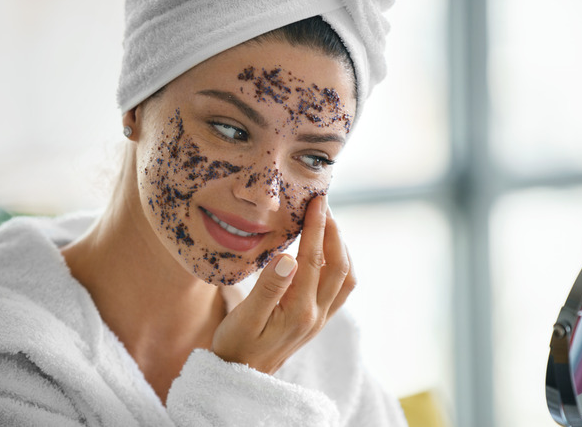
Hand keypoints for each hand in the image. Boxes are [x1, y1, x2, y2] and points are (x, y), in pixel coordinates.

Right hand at [211, 195, 355, 373]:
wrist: (240, 379)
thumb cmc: (235, 346)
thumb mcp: (244, 318)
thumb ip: (268, 288)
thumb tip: (289, 256)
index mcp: (299, 311)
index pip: (314, 260)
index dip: (317, 227)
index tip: (316, 201)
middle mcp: (316, 315)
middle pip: (338, 265)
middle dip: (333, 231)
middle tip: (322, 204)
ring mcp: (320, 319)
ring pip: (346, 277)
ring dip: (341, 246)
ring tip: (328, 222)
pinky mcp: (317, 321)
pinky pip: (341, 288)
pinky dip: (340, 263)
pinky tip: (328, 251)